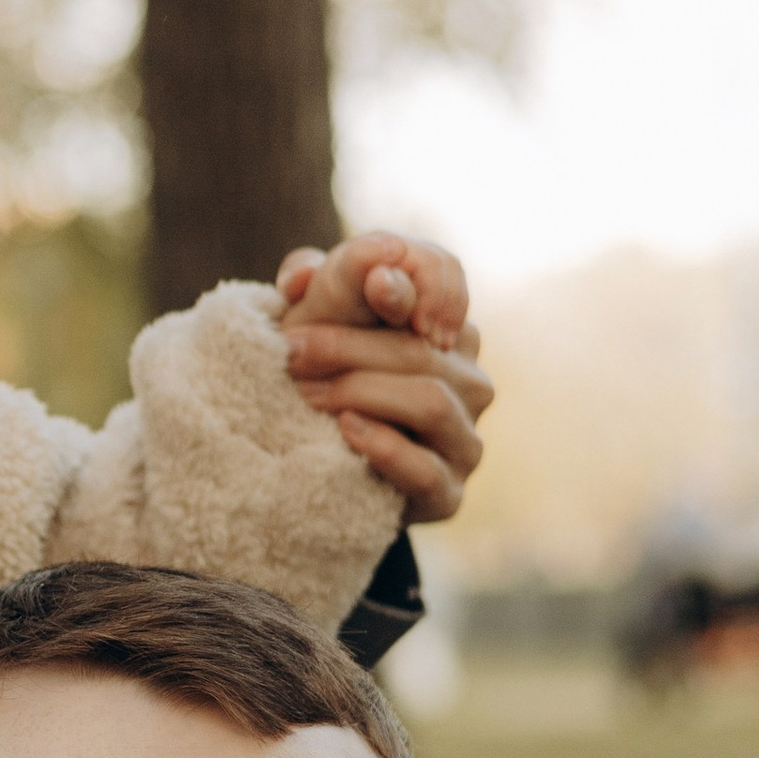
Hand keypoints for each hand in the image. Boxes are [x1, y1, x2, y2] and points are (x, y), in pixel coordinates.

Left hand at [276, 235, 491, 524]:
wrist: (307, 469)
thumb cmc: (316, 377)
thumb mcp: (313, 322)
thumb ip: (330, 281)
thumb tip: (374, 264)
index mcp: (448, 330)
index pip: (450, 280)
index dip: (408, 282)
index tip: (362, 287)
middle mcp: (470, 381)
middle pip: (420, 350)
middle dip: (348, 347)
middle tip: (288, 352)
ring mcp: (464, 439)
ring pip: (430, 400)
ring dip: (359, 392)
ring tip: (304, 394)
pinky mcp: (447, 492)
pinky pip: (426, 468)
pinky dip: (383, 446)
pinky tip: (345, 430)